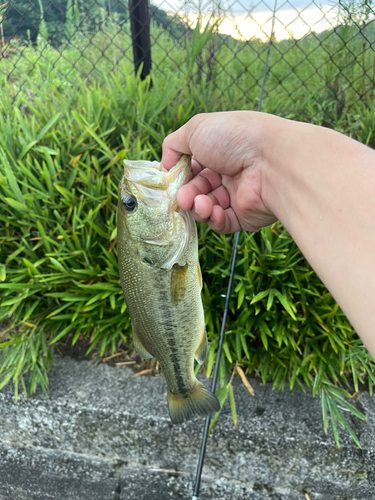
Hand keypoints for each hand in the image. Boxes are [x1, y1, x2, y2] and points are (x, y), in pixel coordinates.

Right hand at [162, 111, 277, 232]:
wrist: (272, 161)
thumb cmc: (235, 138)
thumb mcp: (197, 128)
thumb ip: (174, 144)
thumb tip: (165, 164)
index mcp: (219, 150)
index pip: (192, 166)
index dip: (180, 174)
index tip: (171, 180)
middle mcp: (228, 172)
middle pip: (196, 188)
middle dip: (186, 194)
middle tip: (182, 197)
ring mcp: (236, 195)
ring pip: (206, 207)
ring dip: (197, 206)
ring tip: (198, 203)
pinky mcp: (244, 216)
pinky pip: (222, 223)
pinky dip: (213, 218)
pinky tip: (212, 210)